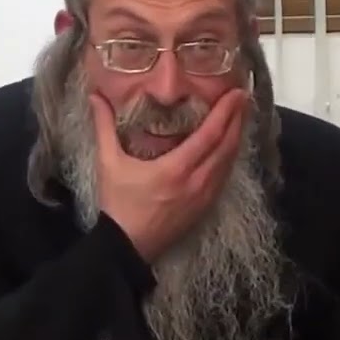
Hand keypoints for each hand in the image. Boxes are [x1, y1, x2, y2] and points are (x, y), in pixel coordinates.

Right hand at [88, 88, 249, 261]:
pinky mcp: (205, 207)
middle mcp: (198, 181)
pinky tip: (230, 147)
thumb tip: (95, 96)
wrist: (127, 246)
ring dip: (237, 137)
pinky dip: (230, 157)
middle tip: (243, 97)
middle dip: (238, 119)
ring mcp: (205, 196)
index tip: (237, 93)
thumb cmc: (118, 204)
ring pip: (229, 162)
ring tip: (240, 116)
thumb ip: (105, 127)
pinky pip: (225, 176)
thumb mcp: (109, 163)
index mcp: (177, 168)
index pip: (210, 135)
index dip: (226, 112)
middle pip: (227, 146)